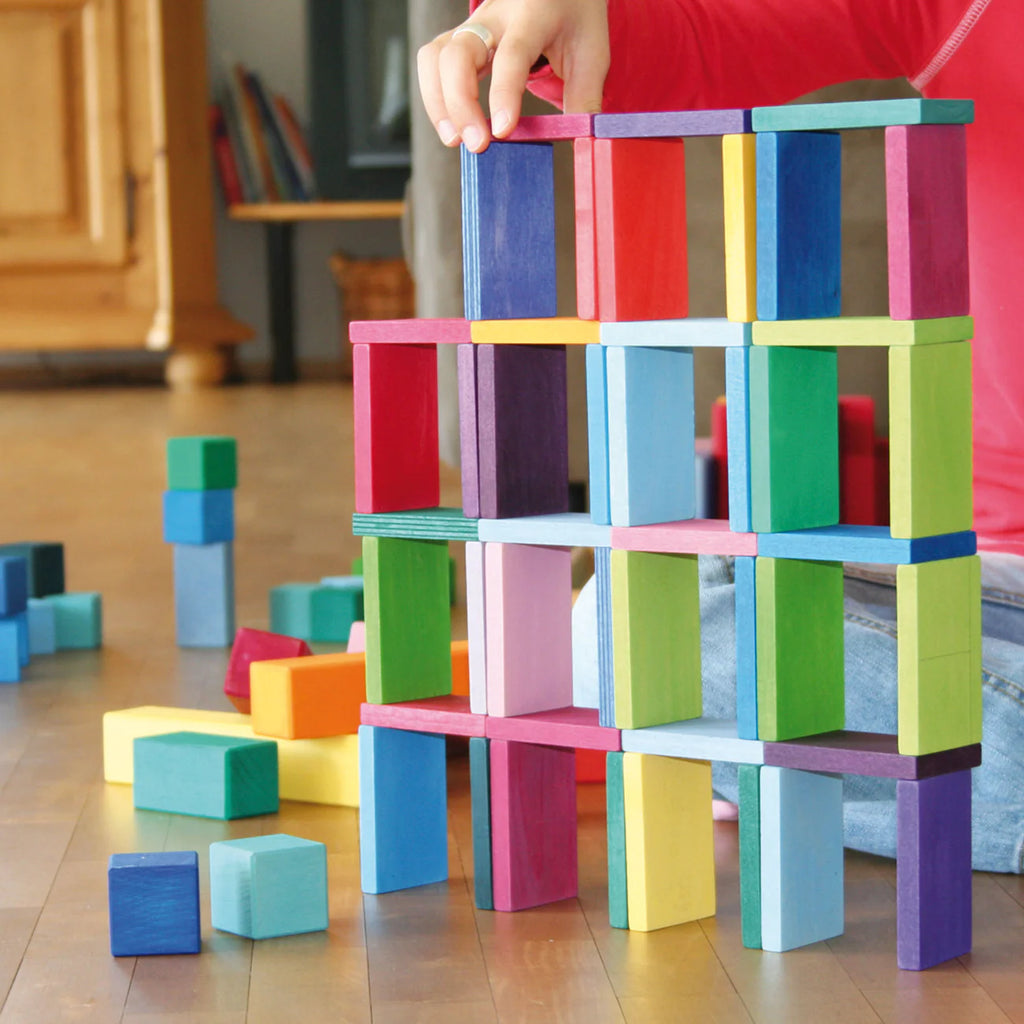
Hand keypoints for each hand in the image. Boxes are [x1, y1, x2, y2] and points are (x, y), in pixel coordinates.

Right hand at [417, 0, 608, 151]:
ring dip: (439, 104)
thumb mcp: (591, 53)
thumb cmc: (574, 17)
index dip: (504, 94)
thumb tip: (580, 143)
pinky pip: (432, 64)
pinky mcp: (459, 38)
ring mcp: (472, 26)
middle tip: (477, 144)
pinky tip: (452, 125)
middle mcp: (494, 17)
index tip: (503, 131)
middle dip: (460, 104)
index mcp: (531, 16)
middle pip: (458, 54)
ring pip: (435, 57)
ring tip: (455, 139)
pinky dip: (435, 97)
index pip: (511, 55)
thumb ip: (584, 98)